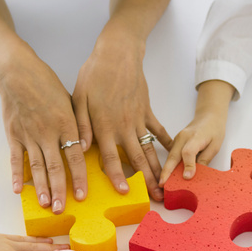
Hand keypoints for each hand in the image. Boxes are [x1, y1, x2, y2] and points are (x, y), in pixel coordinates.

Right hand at [0, 47, 87, 215]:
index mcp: (66, 125)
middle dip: (59, 191)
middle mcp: (48, 133)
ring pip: (36, 167)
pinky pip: (15, 159)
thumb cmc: (47, 84)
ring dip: (41, 188)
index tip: (82, 196)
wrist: (17, 72)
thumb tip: (86, 147)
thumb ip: (78, 125)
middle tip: (62, 210)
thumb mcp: (70, 101)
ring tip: (45, 205)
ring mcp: (29, 135)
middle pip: (55, 167)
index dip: (79, 179)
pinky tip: (19, 190)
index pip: (75, 158)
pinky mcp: (13, 135)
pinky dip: (16, 175)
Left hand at [72, 35, 170, 199]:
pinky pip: (158, 130)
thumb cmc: (95, 74)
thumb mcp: (79, 98)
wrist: (118, 53)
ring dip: (157, 168)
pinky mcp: (147, 110)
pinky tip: (173, 154)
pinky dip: (166, 142)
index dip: (116, 176)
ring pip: (148, 149)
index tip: (123, 193)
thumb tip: (79, 147)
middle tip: (155, 197)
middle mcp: (123, 126)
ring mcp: (138, 119)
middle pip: (135, 159)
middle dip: (146, 180)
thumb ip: (81, 125)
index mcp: (104, 125)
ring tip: (165, 184)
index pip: (110, 157)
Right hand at [161, 81, 233, 182]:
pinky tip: (168, 177)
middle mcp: (183, 138)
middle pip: (173, 156)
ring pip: (170, 157)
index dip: (188, 165)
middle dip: (167, 172)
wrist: (208, 116)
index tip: (186, 178)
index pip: (189, 152)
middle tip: (162, 185)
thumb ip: (205, 159)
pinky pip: (171, 156)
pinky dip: (169, 167)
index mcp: (195, 137)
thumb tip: (196, 174)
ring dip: (165, 171)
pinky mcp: (175, 143)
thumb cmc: (214, 130)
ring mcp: (177, 140)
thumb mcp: (215, 146)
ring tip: (163, 185)